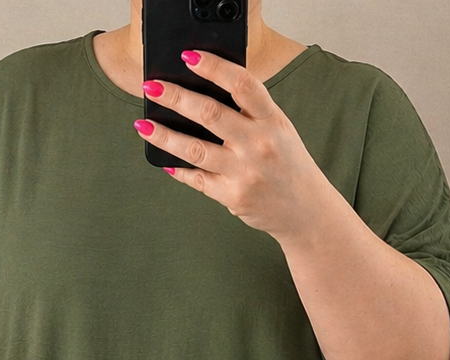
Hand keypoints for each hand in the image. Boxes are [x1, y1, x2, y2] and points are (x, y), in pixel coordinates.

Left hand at [136, 50, 331, 241]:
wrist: (306, 212)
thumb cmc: (289, 166)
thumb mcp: (280, 130)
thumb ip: (252, 112)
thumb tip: (208, 92)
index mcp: (272, 121)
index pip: (241, 85)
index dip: (213, 67)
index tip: (190, 57)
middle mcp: (258, 145)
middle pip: (210, 114)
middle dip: (176, 98)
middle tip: (152, 87)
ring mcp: (244, 172)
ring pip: (195, 149)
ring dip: (164, 136)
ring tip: (143, 125)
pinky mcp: (232, 196)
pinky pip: (197, 180)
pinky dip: (179, 170)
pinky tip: (164, 161)